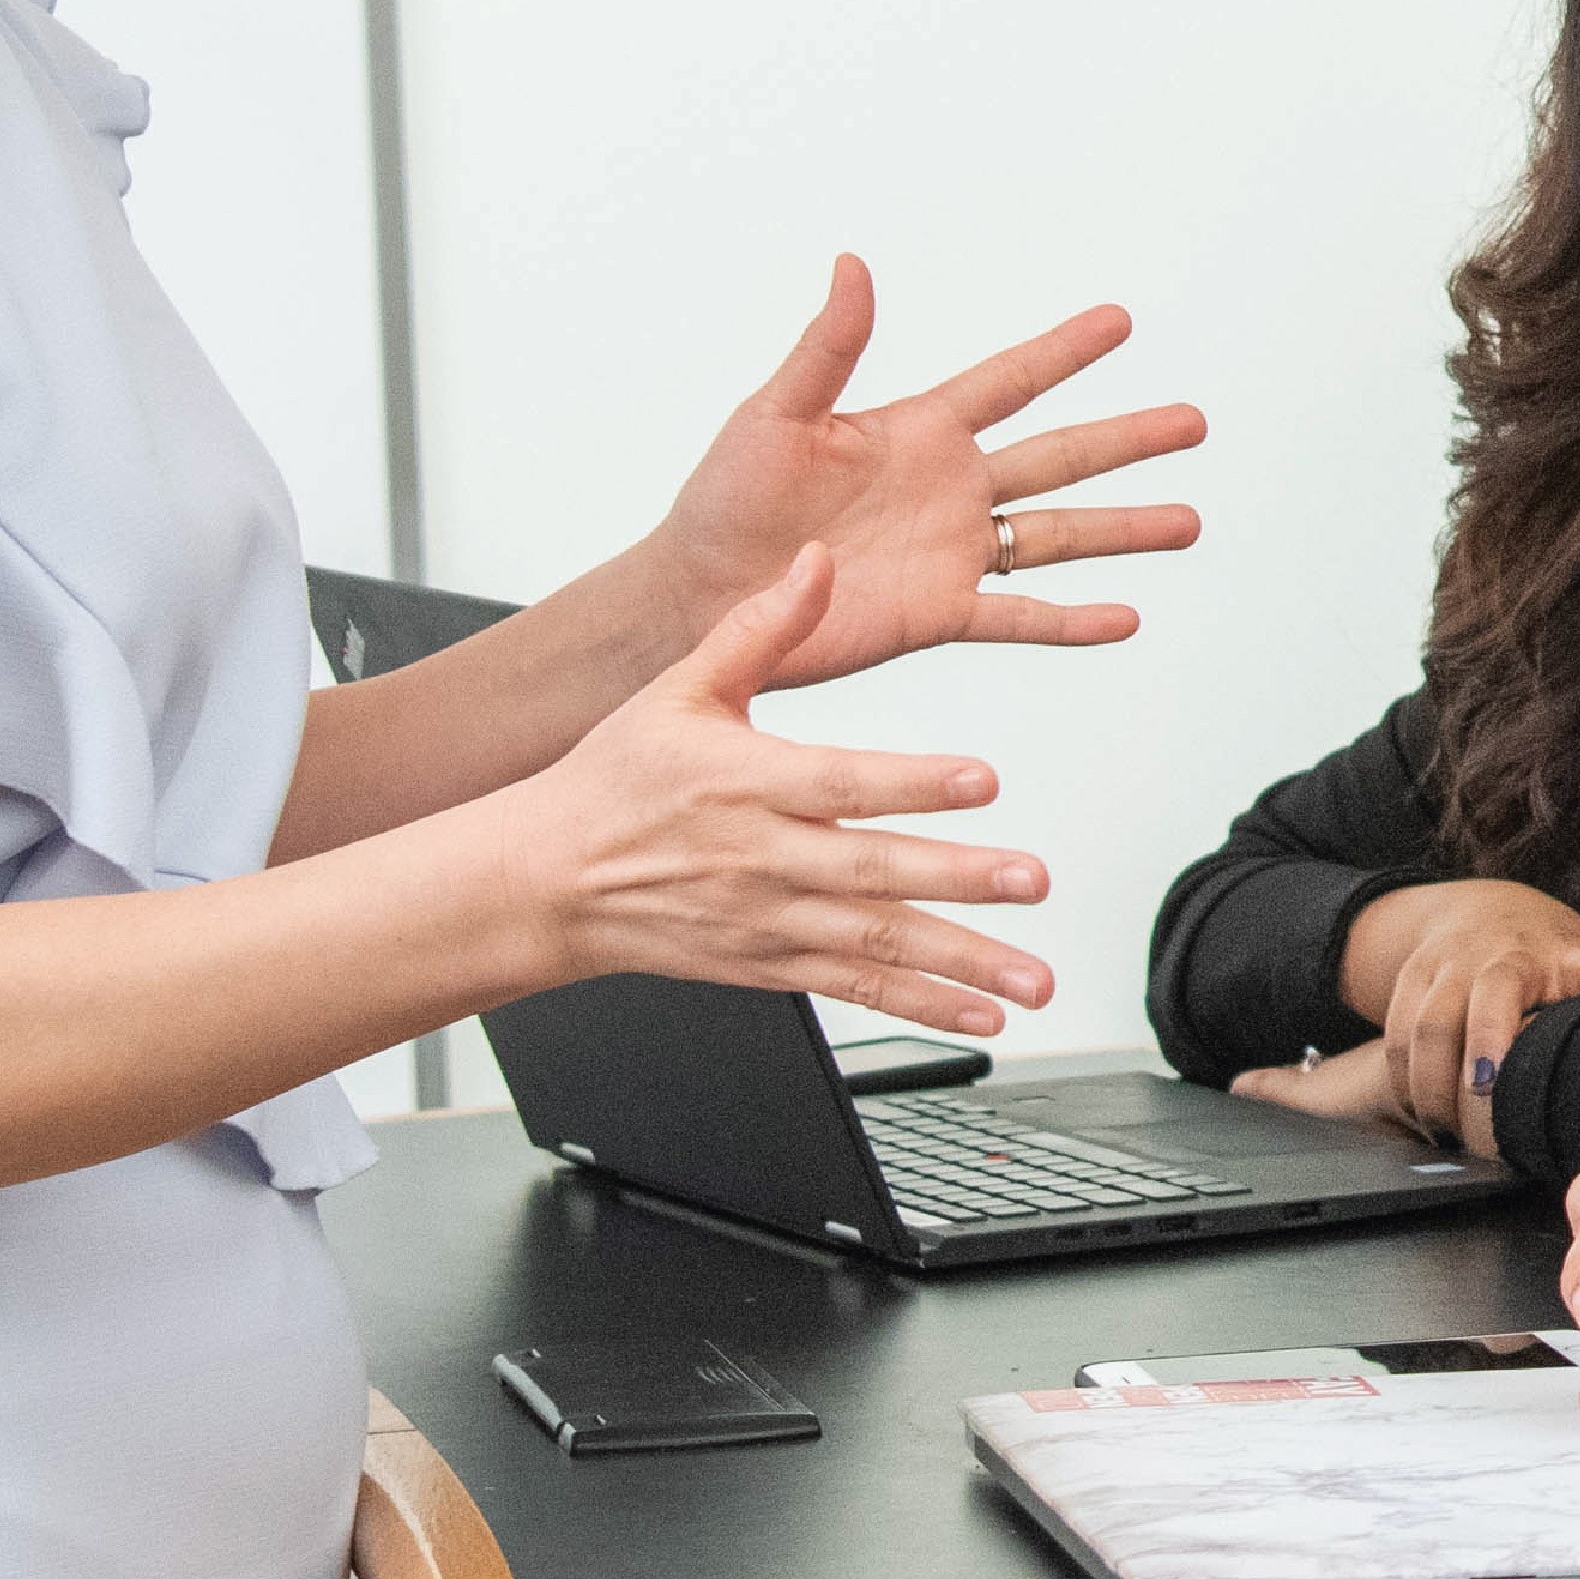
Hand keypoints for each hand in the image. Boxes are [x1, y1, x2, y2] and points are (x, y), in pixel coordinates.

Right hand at [484, 553, 1058, 1037]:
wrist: (549, 882)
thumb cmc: (614, 782)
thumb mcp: (678, 689)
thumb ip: (760, 627)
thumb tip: (817, 561)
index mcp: (742, 782)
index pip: (838, 782)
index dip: (912, 784)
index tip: (981, 781)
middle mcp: (761, 858)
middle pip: (871, 870)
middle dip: (959, 878)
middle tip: (1030, 880)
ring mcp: (769, 920)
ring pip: (876, 944)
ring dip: (961, 965)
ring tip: (1029, 980)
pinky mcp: (770, 966)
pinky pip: (855, 989)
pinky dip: (921, 1005)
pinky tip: (980, 1017)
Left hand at [637, 259, 1200, 695]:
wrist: (700, 592)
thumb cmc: (724, 499)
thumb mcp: (775, 413)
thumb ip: (827, 347)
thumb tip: (851, 265)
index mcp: (915, 430)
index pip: (1008, 381)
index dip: (1064, 351)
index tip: (1119, 322)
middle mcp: (947, 487)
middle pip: (1058, 456)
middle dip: (1127, 439)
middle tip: (1193, 421)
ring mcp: (950, 551)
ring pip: (1058, 535)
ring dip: (1123, 529)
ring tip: (1189, 521)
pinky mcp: (937, 612)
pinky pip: (1019, 615)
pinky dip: (1072, 621)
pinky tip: (1125, 616)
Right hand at [1330, 876, 1579, 1141]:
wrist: (1488, 908)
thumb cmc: (1547, 949)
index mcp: (1518, 957)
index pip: (1496, 993)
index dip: (1488, 1037)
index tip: (1485, 1084)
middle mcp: (1467, 959)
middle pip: (1436, 1023)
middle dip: (1440, 1084)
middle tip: (1459, 1136)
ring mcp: (1431, 971)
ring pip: (1406, 1036)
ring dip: (1420, 1093)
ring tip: (1442, 1134)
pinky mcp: (1404, 983)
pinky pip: (1391, 1037)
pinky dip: (1401, 1082)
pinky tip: (1421, 1114)